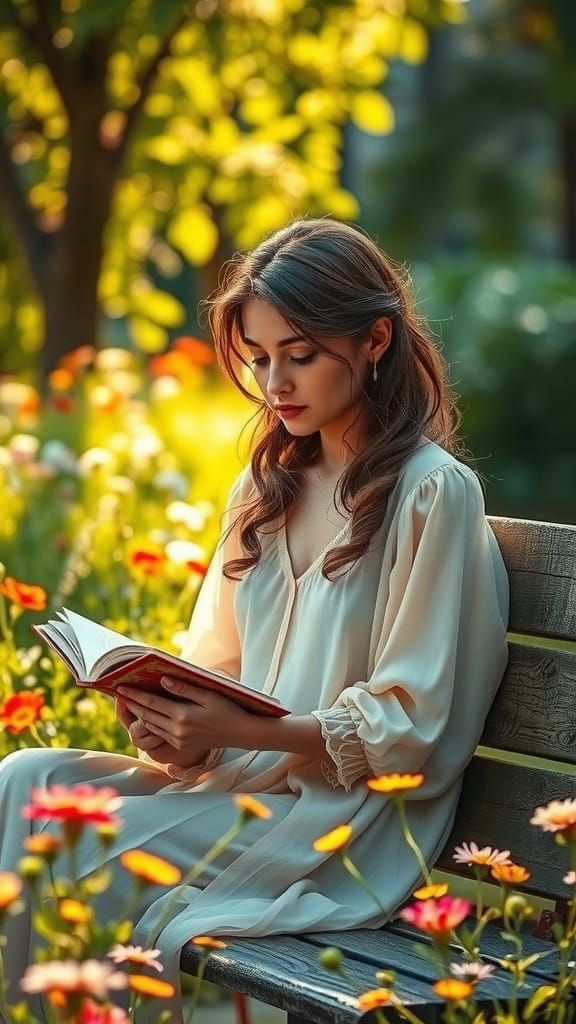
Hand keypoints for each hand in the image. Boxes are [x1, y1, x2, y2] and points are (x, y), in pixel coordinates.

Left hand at [115, 677, 252, 750]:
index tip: (121, 687)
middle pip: (147, 715)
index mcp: (182, 716)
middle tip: (119, 693)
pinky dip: (149, 724)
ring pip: (151, 726)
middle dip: (132, 704)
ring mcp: (178, 739)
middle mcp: (177, 730)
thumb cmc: (227, 709)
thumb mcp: (208, 695)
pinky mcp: (181, 744)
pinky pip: (159, 734)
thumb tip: (163, 680)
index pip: (152, 703)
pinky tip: (146, 716)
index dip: (135, 695)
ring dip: (138, 714)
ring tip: (128, 703)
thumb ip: (184, 689)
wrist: (240, 733)